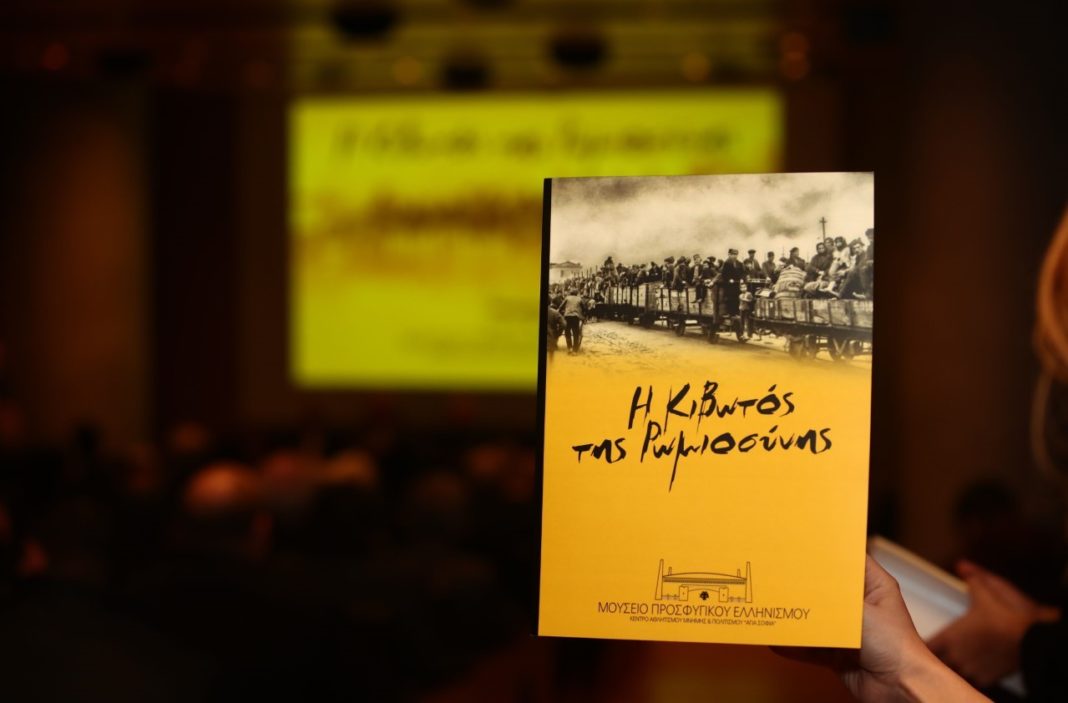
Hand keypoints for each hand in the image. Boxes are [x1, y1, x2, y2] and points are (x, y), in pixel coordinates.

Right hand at [775, 556, 986, 701]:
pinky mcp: (838, 653)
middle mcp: (860, 607)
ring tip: (774, 608)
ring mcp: (848, 631)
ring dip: (797, 617)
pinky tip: (778, 641)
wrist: (901, 689)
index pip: (848, 561)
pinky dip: (795, 645)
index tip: (803, 546)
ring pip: (817, 619)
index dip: (827, 553)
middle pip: (826, 590)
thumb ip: (832, 598)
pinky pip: (811, 646)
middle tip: (780, 577)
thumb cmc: (897, 646)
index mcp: (873, 587)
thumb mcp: (861, 611)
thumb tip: (805, 585)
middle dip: (804, 587)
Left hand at [928, 560, 1060, 687]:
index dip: (915, 643)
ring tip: (945, 660)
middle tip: (926, 651)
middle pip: (932, 662)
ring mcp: (971, 669)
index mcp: (951, 635)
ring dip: (947, 667)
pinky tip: (968, 668)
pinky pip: (968, 682)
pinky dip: (966, 675)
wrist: (1038, 641)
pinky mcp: (986, 679)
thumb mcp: (991, 589)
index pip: (922, 645)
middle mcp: (957, 655)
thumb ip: (973, 577)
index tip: (911, 639)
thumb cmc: (1012, 615)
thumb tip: (962, 565)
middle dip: (929, 657)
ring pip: (950, 673)